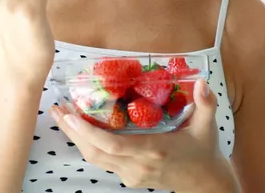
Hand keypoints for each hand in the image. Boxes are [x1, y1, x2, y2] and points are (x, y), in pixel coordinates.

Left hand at [48, 78, 235, 190]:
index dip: (88, 131)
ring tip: (62, 116)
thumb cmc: (204, 150)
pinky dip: (89, 144)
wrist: (204, 182)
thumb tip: (203, 82)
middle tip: (57, 110)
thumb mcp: (207, 126)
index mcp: (153, 151)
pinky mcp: (129, 177)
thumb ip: (207, 103)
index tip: (71, 115)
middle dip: (72, 132)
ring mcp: (131, 174)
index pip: (113, 145)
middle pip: (95, 153)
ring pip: (96, 159)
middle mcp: (137, 166)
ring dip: (76, 138)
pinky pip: (103, 160)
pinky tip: (81, 128)